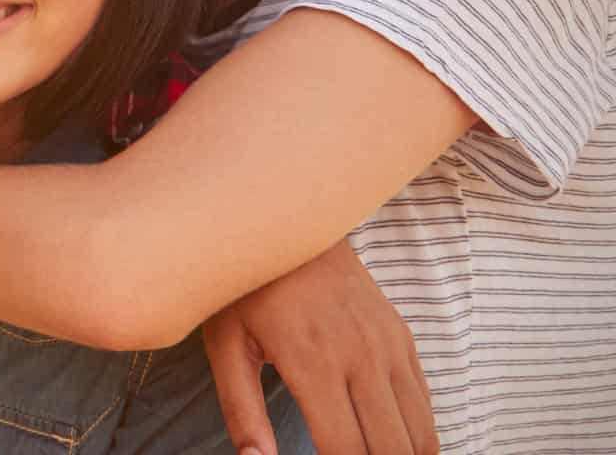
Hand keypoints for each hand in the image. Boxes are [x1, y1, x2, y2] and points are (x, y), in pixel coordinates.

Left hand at [205, 239, 434, 454]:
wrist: (287, 219)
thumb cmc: (247, 285)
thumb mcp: (226, 344)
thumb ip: (242, 409)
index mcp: (313, 362)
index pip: (345, 448)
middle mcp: (361, 355)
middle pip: (391, 447)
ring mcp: (388, 344)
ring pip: (420, 430)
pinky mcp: (402, 335)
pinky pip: (424, 399)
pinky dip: (418, 432)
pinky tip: (398, 445)